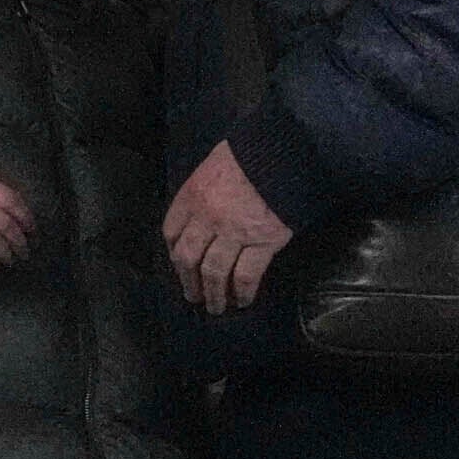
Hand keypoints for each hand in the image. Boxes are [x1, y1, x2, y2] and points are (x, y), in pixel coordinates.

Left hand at [162, 140, 293, 314]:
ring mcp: (234, 233)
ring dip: (212, 294)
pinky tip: (243, 300)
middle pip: (188, 258)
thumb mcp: (217, 162)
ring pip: (213, 272)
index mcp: (193, 195)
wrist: (286, 151)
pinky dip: (242, 292)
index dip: (174, 251)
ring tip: (215, 306)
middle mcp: (208, 218)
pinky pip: (246, 275)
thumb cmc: (253, 152)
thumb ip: (207, 187)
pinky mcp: (262, 242)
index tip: (179, 263)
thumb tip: (206, 204)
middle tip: (192, 295)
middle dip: (188, 281)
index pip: (172, 231)